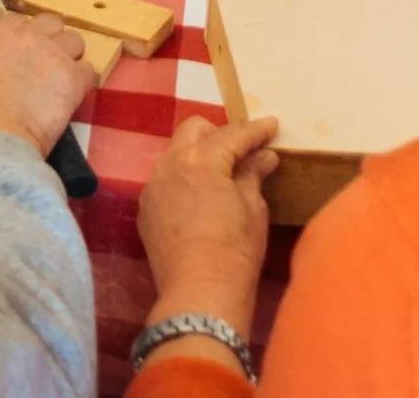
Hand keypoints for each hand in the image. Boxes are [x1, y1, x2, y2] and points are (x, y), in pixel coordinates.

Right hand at [0, 11, 97, 156]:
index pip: (21, 20)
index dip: (26, 37)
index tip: (24, 54)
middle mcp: (28, 35)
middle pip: (53, 23)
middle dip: (52, 40)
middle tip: (47, 64)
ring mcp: (53, 54)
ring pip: (76, 42)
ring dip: (70, 58)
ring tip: (62, 81)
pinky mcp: (73, 77)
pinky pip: (88, 71)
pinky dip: (82, 83)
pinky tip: (71, 98)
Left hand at [138, 116, 281, 360]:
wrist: (199, 293)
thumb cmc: (235, 250)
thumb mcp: (253, 209)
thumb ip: (253, 175)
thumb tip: (264, 157)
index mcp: (201, 160)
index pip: (233, 134)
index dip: (256, 130)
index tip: (272, 126)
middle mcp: (170, 163)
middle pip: (194, 130)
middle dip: (220, 134)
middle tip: (243, 151)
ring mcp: (153, 185)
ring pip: (176, 152)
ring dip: (198, 155)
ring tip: (221, 174)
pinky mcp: (145, 208)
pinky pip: (166, 179)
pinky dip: (184, 179)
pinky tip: (200, 198)